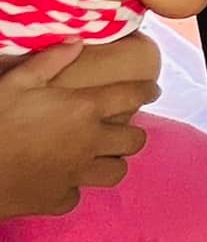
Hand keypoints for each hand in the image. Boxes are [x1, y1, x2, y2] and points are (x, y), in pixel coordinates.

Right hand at [0, 45, 156, 220]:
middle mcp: (90, 143)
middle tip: (121, 128)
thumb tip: (76, 41)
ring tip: (101, 155)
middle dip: (133, 133)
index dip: (148, 91)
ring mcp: (77, 175)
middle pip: (135, 141)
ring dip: (111, 162)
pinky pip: (77, 195)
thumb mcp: (18, 82)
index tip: (153, 91)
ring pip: (116, 172)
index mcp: (85, 109)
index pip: (133, 96)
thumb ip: (51, 60)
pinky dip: (73, 188)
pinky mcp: (58, 200)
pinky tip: (64, 180)